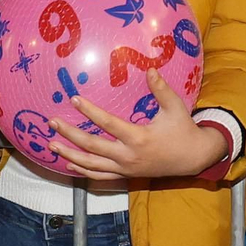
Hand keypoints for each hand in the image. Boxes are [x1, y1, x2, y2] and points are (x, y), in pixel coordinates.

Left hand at [48, 69, 225, 179]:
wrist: (193, 159)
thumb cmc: (183, 130)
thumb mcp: (175, 107)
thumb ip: (161, 89)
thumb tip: (150, 69)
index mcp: (138, 138)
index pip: (108, 124)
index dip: (89, 111)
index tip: (74, 99)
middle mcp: (128, 156)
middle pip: (92, 146)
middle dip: (70, 134)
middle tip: (52, 122)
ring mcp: (125, 169)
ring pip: (91, 165)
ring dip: (70, 155)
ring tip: (52, 145)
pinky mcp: (126, 176)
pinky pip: (100, 177)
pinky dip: (83, 172)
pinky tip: (68, 166)